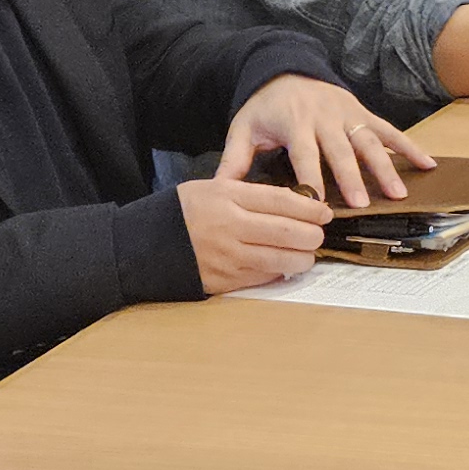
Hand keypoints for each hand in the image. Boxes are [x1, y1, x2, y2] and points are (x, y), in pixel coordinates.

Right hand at [179, 177, 335, 292]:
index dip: (309, 208)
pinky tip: (284, 266)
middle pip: (285, 232)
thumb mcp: (212, 188)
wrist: (144, 245)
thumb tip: (295, 203)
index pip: (280, 201)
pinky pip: (263, 277)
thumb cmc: (184, 212)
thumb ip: (250, 194)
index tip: (324, 212)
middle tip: (319, 234)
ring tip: (307, 253)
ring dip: (302, 258)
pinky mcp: (224, 281)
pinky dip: (279, 272)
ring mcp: (227, 257)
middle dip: (311, 234)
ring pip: (280, 260)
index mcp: (226, 197)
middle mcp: (228, 226)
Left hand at [218, 72, 422, 207]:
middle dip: (352, 177)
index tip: (316, 204)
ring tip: (398, 193)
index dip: (311, 178)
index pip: (304, 154)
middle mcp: (324, 118)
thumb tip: (220, 191)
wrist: (285, 69)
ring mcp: (347, 114)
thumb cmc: (264, 108)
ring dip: (385, 167)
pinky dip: (409, 146)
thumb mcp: (242, 128)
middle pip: (340, 150)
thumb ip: (234, 160)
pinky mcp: (362, 113)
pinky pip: (388, 130)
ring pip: (369, 142)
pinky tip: (427, 165)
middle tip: (360, 203)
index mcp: (294, 123)